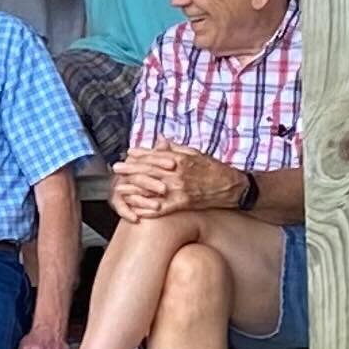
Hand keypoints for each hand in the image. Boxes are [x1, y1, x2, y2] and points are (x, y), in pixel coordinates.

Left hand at [114, 143, 240, 218]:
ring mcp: (179, 190)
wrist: (231, 186)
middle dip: (130, 169)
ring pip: (151, 189)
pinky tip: (136, 208)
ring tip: (120, 188)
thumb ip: (176, 148)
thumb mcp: (195, 153)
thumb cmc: (213, 169)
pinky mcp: (182, 204)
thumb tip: (160, 140)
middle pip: (148, 171)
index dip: (139, 155)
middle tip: (116, 168)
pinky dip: (147, 208)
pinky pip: (161, 208)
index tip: (127, 153)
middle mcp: (177, 174)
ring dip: (134, 189)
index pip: (154, 156)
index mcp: (180, 159)